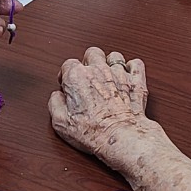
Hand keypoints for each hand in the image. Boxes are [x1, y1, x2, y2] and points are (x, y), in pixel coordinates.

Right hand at [49, 48, 156, 168]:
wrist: (120, 137)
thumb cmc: (92, 132)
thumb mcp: (60, 123)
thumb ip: (54, 103)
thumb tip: (57, 96)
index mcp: (77, 76)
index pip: (68, 64)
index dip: (66, 75)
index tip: (68, 85)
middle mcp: (98, 69)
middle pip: (92, 53)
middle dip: (88, 62)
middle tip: (88, 78)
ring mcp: (119, 73)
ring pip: (114, 56)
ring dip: (110, 64)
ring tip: (107, 78)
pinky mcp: (136, 81)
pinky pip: (136, 64)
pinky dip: (132, 69)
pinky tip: (128, 77)